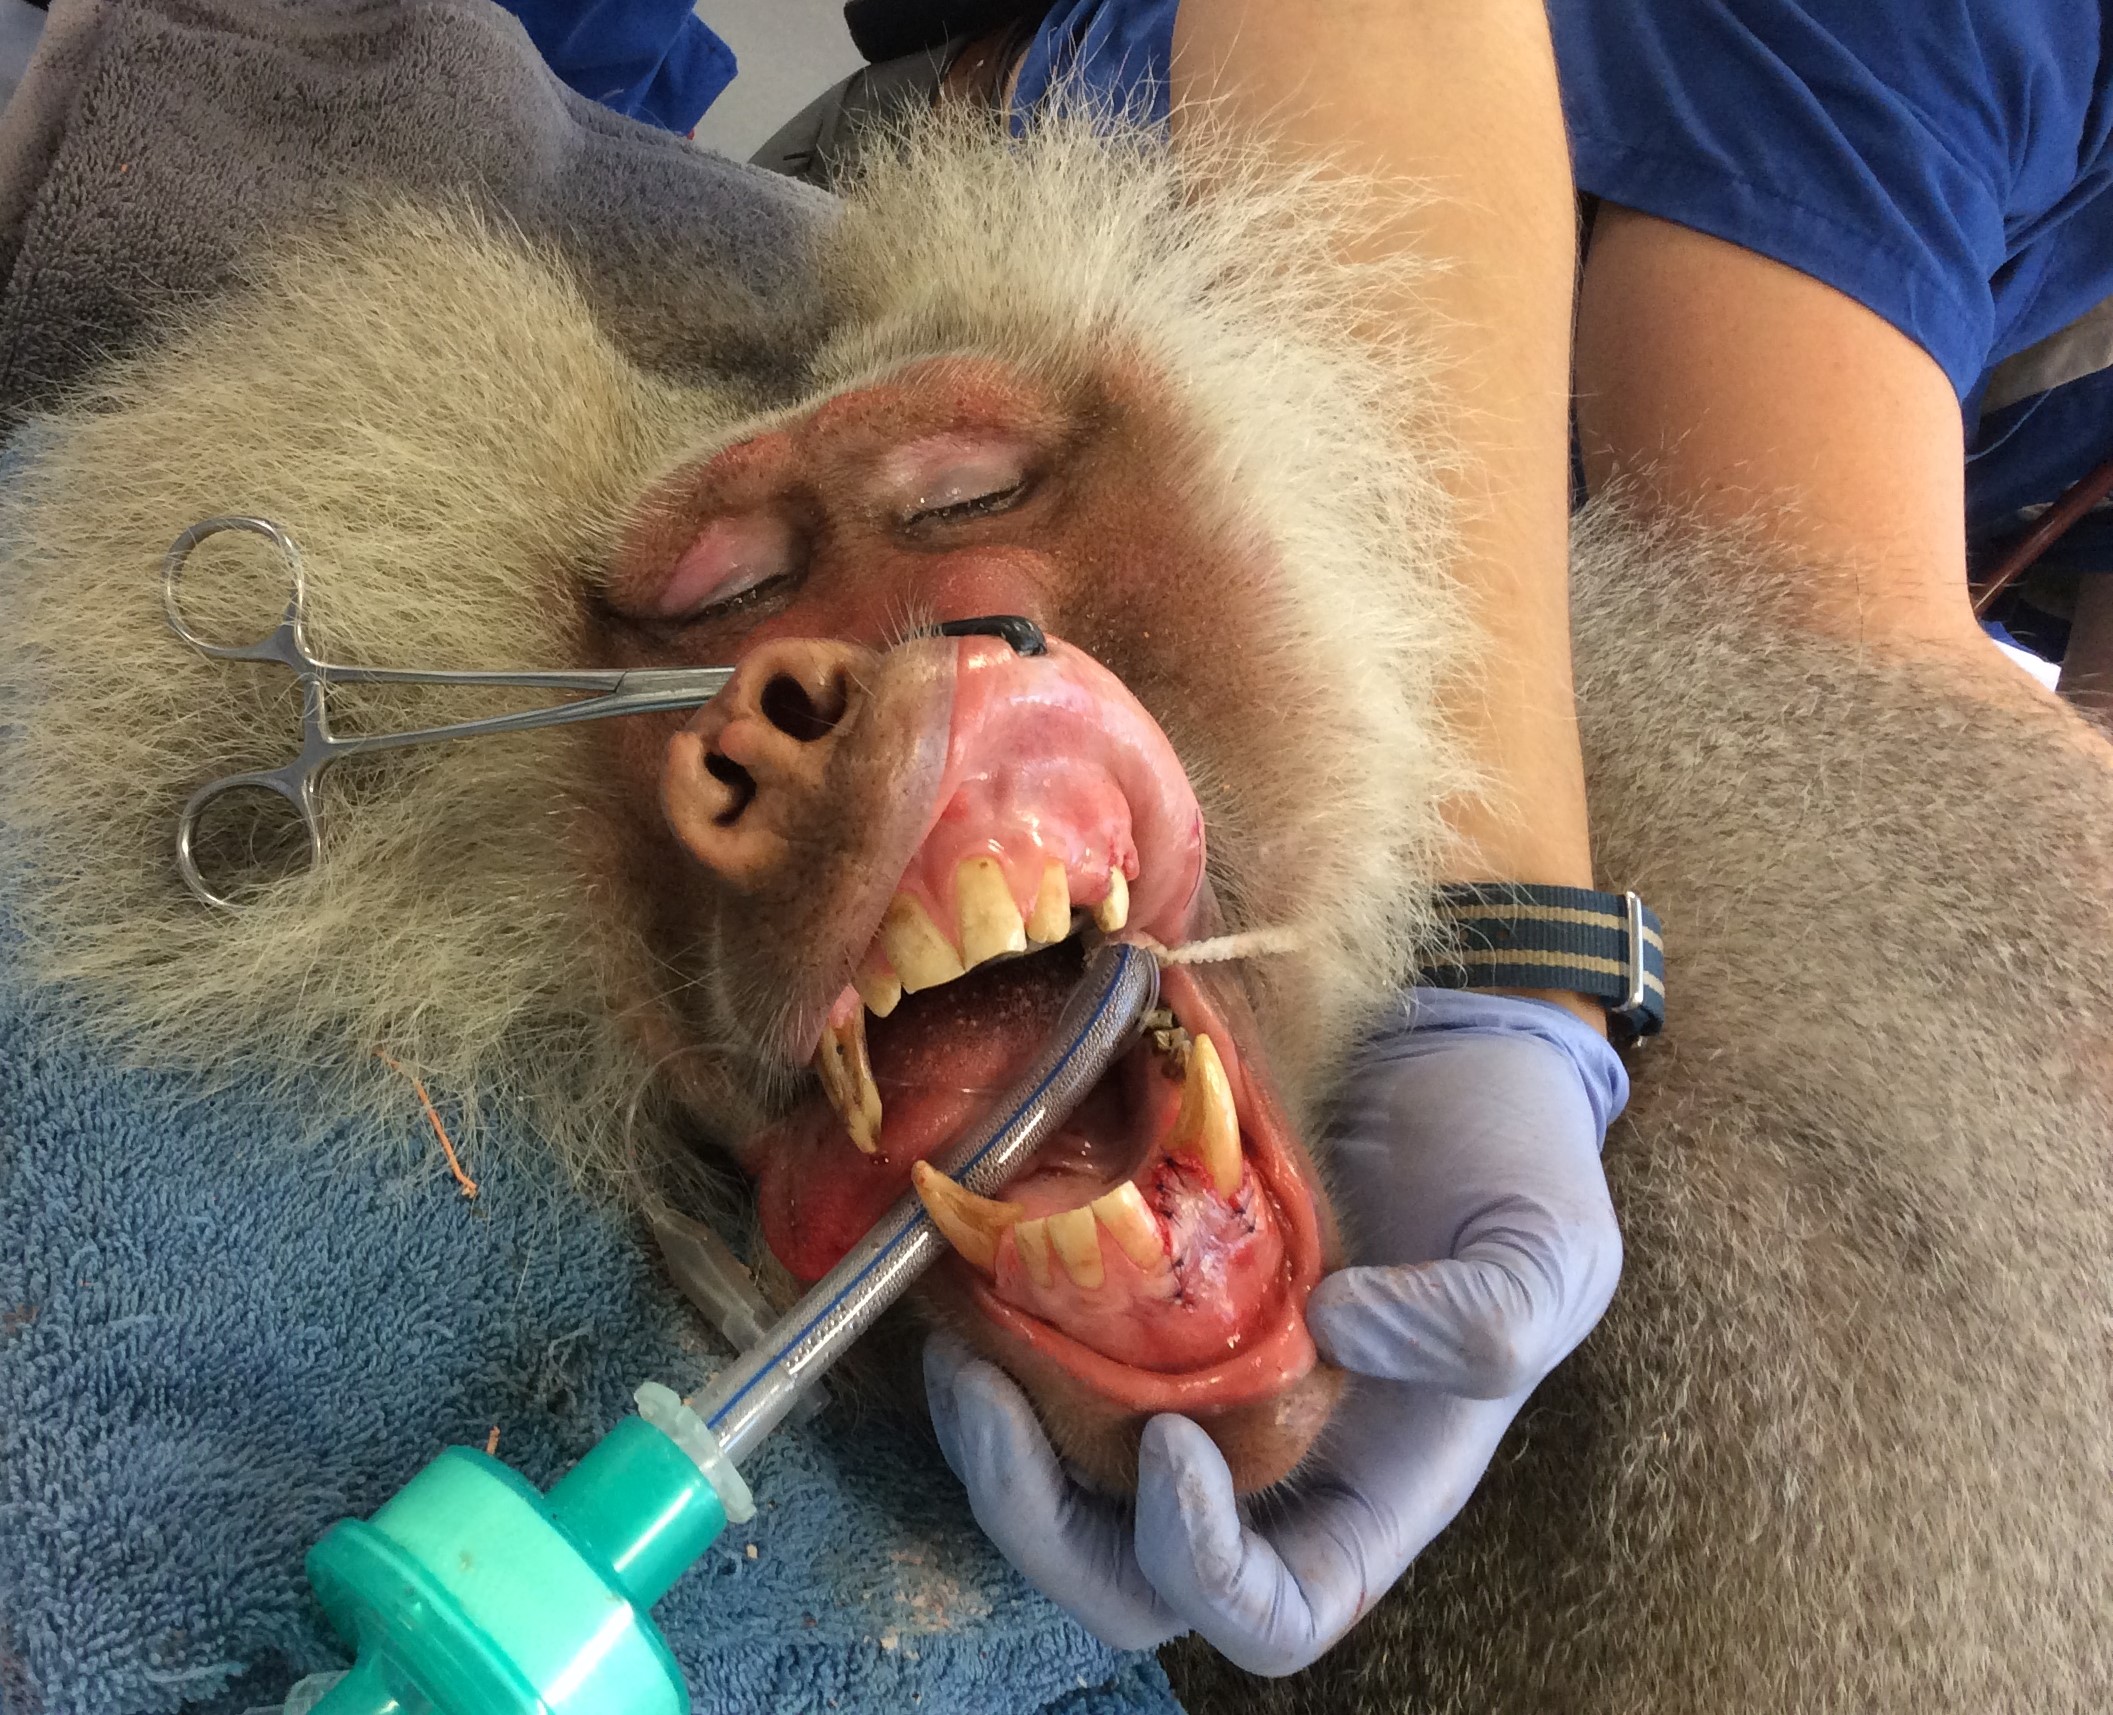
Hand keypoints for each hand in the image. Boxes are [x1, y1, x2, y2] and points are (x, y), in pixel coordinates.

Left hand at [922, 989, 1625, 1674]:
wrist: (1453, 1053)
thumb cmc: (1514, 1164)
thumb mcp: (1551, 1246)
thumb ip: (1486, 1315)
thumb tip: (1337, 1327)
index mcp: (1369, 1488)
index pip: (1272, 1615)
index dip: (1207, 1571)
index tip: (1172, 1444)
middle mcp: (1267, 1466)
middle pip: (1127, 1582)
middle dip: (1038, 1521)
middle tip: (989, 1399)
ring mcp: (1194, 1391)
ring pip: (1061, 1497)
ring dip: (989, 1449)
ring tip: (957, 1348)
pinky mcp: (1138, 1316)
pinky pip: (1045, 1384)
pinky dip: (995, 1359)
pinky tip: (968, 1285)